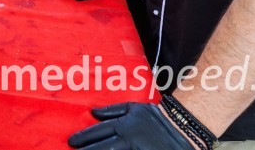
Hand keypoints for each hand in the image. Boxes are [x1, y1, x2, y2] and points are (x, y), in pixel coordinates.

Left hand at [69, 102, 191, 149]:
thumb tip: (93, 113)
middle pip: (102, 147)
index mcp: (125, 124)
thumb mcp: (137, 109)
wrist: (183, 131)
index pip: (99, 131)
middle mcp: (128, 137)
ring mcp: (135, 149)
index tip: (71, 141)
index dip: (84, 137)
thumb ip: (114, 110)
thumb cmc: (158, 118)